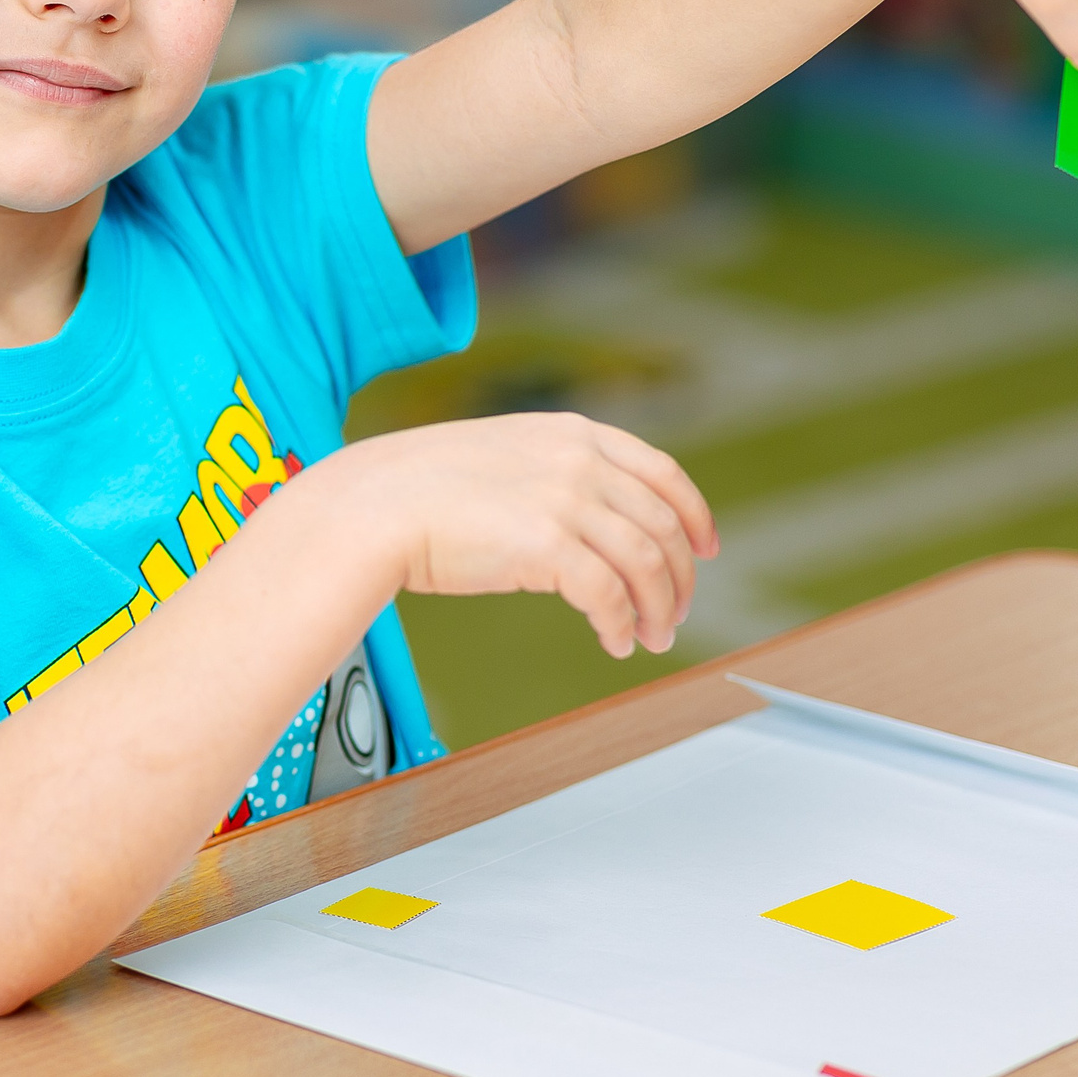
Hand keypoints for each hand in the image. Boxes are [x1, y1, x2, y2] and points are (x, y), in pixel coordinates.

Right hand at [291, 413, 714, 657]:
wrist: (373, 505)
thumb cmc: (422, 489)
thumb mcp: (505, 457)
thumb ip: (555, 473)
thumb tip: (596, 522)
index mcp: (572, 432)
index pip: (663, 473)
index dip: (695, 515)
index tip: (705, 549)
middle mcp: (578, 460)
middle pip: (663, 526)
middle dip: (678, 579)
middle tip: (672, 615)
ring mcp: (565, 500)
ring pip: (646, 565)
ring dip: (657, 609)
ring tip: (649, 637)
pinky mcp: (546, 546)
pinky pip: (608, 597)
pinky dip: (620, 626)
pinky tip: (613, 644)